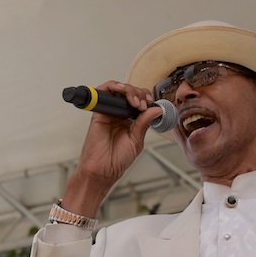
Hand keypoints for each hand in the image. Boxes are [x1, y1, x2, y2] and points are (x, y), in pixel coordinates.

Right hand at [62, 81, 161, 215]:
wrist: (103, 170)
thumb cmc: (117, 160)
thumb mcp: (136, 140)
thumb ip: (144, 123)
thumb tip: (157, 109)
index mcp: (129, 120)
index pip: (139, 101)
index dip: (146, 98)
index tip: (151, 103)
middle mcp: (118, 114)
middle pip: (130, 93)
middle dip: (140, 94)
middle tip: (143, 104)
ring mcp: (108, 112)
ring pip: (118, 90)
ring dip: (130, 90)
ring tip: (136, 101)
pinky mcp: (98, 112)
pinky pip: (103, 92)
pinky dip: (113, 86)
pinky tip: (122, 91)